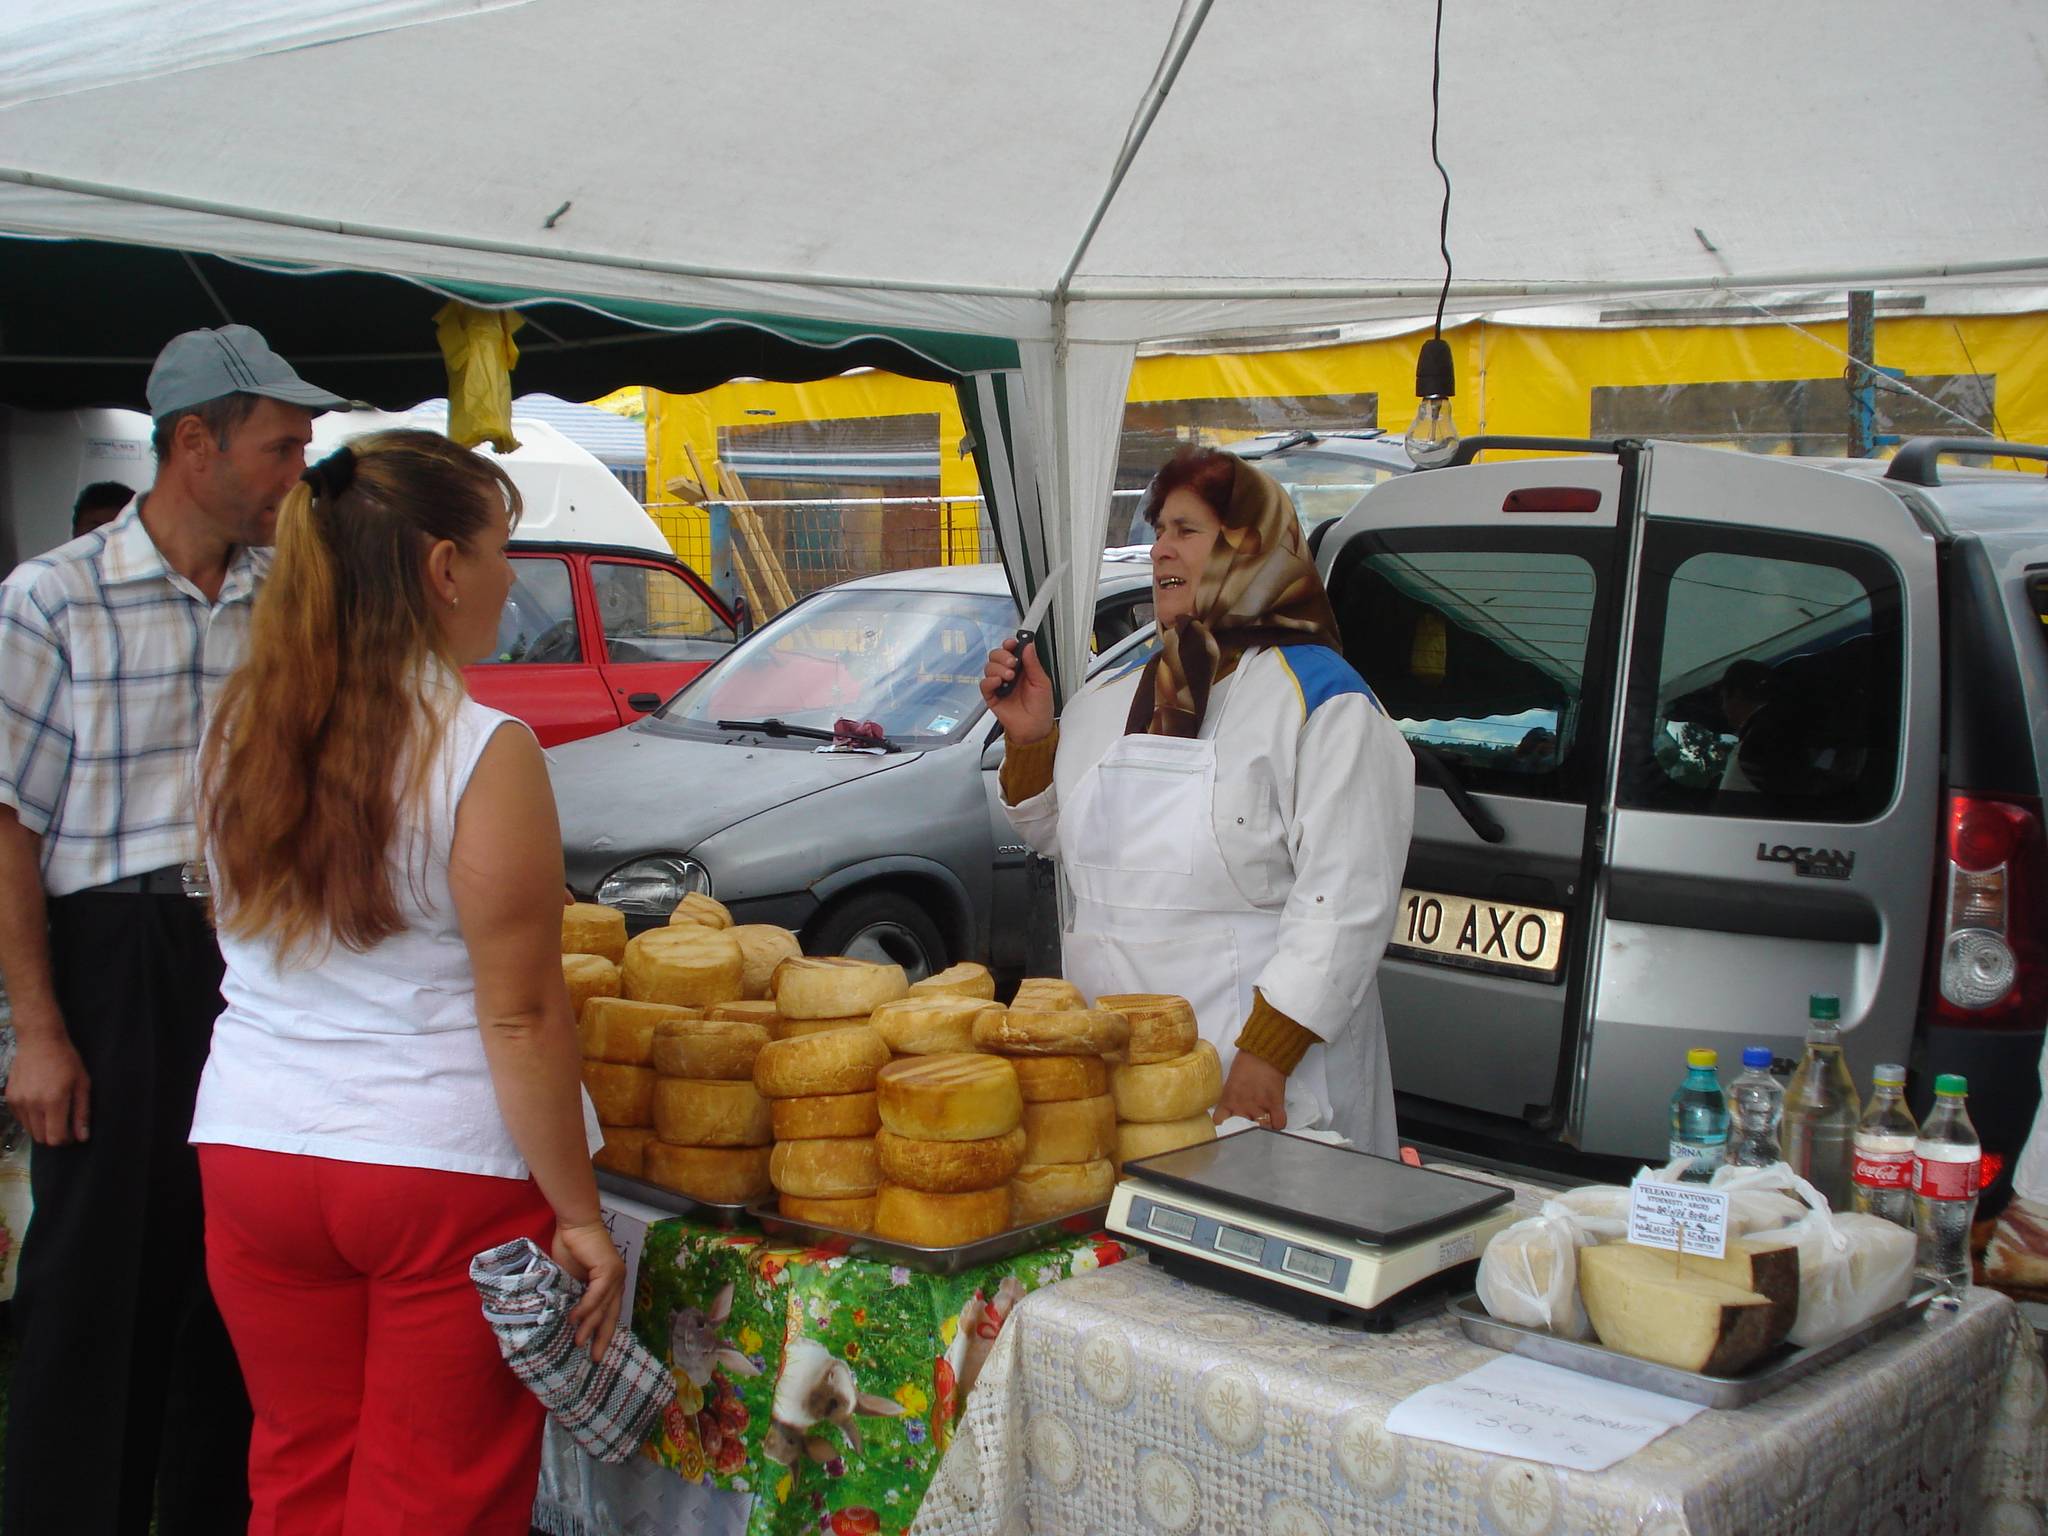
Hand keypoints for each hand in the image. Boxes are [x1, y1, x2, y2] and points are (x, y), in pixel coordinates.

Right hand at [5, 1014, 89, 1145]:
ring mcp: (19, 1101)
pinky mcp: (10, 1098)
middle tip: (64, 1124)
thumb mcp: (82, 1084)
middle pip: (41, 1137)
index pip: (55, 1138)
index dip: (65, 1139)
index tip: (72, 1133)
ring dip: (42, 1128)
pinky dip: (31, 1119)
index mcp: (53, 1101)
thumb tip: (82, 1137)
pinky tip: (41, 1105)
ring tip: (53, 1112)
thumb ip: (82, 1113)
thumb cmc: (66, 1060)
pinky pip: (21, 1119)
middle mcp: (33, 1104)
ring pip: (30, 1130)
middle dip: (54, 1135)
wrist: (40, 1041)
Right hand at [552, 1218, 624, 1360]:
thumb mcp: (571, 1278)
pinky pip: (597, 1295)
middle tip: (594, 1359)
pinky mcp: (609, 1269)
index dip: (603, 1334)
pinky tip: (575, 1320)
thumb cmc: (573, 1248)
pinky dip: (586, 1308)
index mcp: (611, 1285)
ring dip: (589, 1326)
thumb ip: (573, 1296)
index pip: (610, 1314)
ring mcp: (615, 1275)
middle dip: (602, 1338)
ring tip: (578, 1343)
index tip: (596, 1353)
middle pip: (612, 1315)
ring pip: (603, 1307)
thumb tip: (566, 1320)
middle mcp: (618, 1281)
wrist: (575, 1224)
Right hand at [980, 638, 1054, 744]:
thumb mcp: (1042, 682)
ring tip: (1009, 677)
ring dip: (998, 668)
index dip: (1009, 644)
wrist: (1035, 729)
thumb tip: (1029, 645)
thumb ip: (1033, 663)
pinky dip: (990, 681)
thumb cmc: (1041, 708)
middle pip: (996, 655)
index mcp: (1022, 668)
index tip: (1012, 644)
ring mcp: (1000, 685)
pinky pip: (984, 684)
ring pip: (989, 667)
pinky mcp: (992, 697)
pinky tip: (999, 683)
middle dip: (1003, 656)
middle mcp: (1009, 674)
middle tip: (1012, 663)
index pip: (1011, 650)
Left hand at [1214, 1052, 1287, 1130]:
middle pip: (1241, 1130)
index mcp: (1228, 1100)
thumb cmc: (1245, 1063)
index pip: (1219, 1122)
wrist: (1263, 1053)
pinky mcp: (1276, 1104)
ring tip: (1262, 1126)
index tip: (1226, 1128)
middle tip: (1247, 1129)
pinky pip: (1278, 1124)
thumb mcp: (1230, 1082)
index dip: (1223, 1127)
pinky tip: (1275, 1123)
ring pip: (1261, 1130)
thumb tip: (1227, 1111)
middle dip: (1244, 1131)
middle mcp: (1242, 1106)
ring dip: (1262, 1129)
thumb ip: (1230, 1098)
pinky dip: (1278, 1126)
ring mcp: (1260, 1106)